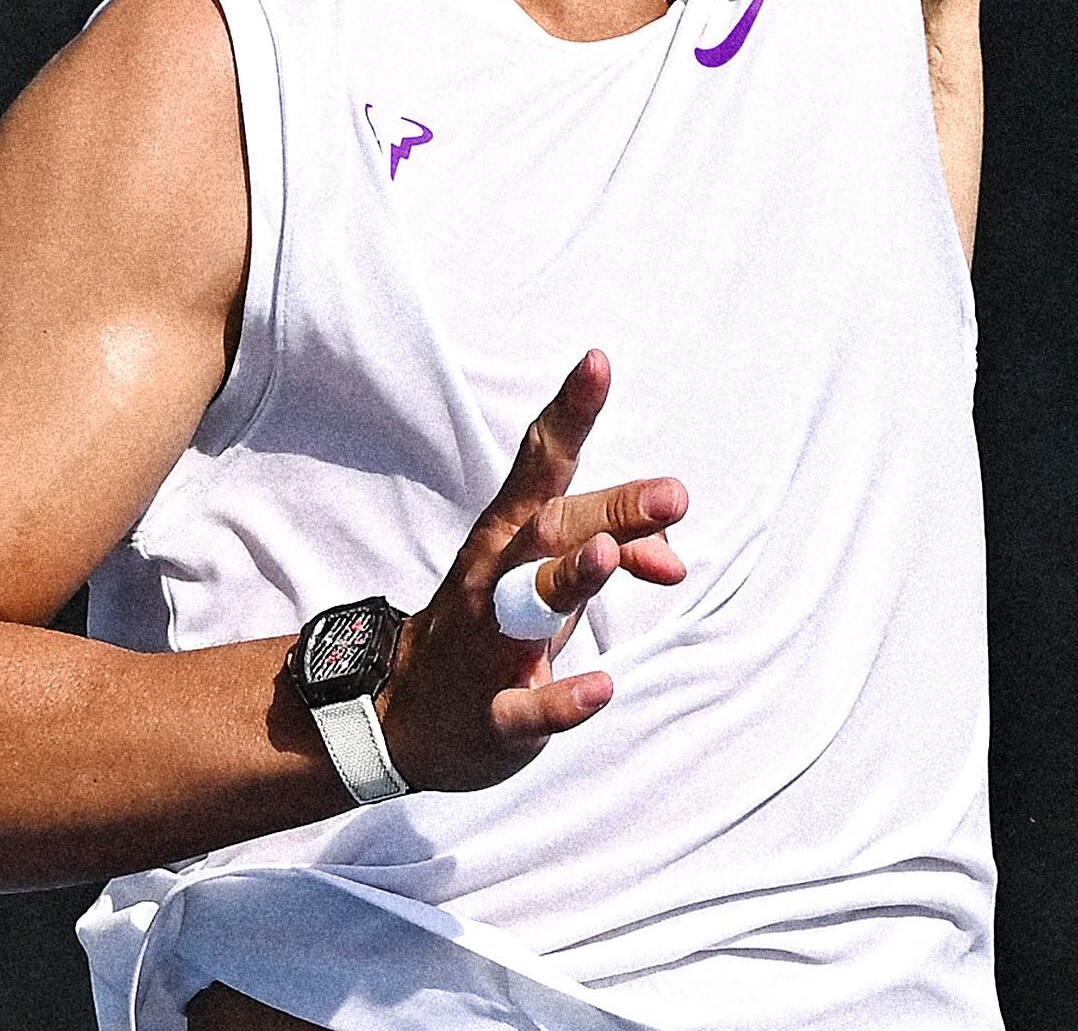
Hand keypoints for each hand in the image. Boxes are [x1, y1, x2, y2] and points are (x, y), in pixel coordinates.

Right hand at [372, 349, 688, 792]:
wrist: (403, 715)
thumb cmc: (489, 626)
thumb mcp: (547, 579)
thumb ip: (613, 548)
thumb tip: (672, 552)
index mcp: (506, 537)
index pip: (540, 466)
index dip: (570, 414)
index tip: (597, 362)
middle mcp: (492, 580)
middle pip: (550, 532)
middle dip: (610, 511)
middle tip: (674, 496)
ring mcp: (488, 645)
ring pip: (528, 605)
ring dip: (571, 578)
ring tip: (608, 557)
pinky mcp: (495, 714)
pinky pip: (528, 705)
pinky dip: (563, 698)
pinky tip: (601, 687)